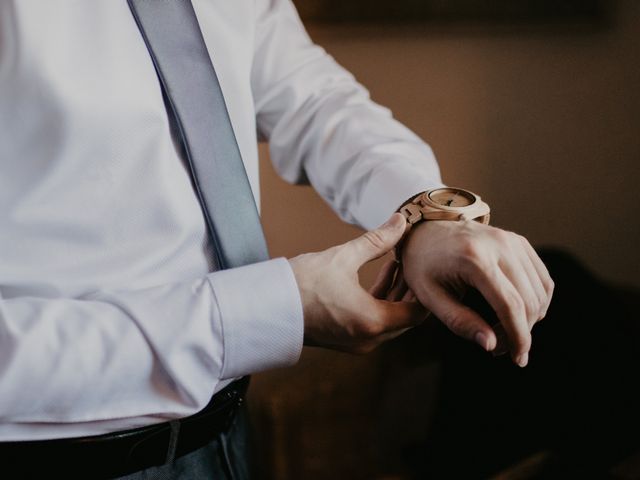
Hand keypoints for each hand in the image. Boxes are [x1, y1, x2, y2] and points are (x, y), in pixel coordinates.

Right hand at [289, 214, 425, 353]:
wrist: (265, 306)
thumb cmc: (301, 283)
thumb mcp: (343, 257)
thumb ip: (378, 240)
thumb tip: (401, 221)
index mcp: (373, 322)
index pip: (418, 313)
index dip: (426, 289)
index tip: (427, 266)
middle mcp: (368, 339)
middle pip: (406, 317)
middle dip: (412, 289)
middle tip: (416, 261)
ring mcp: (356, 342)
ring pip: (390, 319)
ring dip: (397, 293)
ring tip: (399, 262)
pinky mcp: (345, 339)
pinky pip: (373, 321)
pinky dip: (381, 301)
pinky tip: (382, 274)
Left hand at [401, 220, 553, 366]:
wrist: (424, 229)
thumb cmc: (422, 264)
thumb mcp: (429, 295)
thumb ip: (459, 321)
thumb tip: (491, 345)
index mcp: (474, 259)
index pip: (510, 304)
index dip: (518, 336)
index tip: (517, 359)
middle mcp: (498, 245)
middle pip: (529, 299)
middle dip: (522, 331)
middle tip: (501, 347)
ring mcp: (511, 240)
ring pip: (541, 289)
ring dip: (531, 318)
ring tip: (505, 331)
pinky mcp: (518, 241)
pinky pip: (541, 277)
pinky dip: (536, 299)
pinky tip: (517, 313)